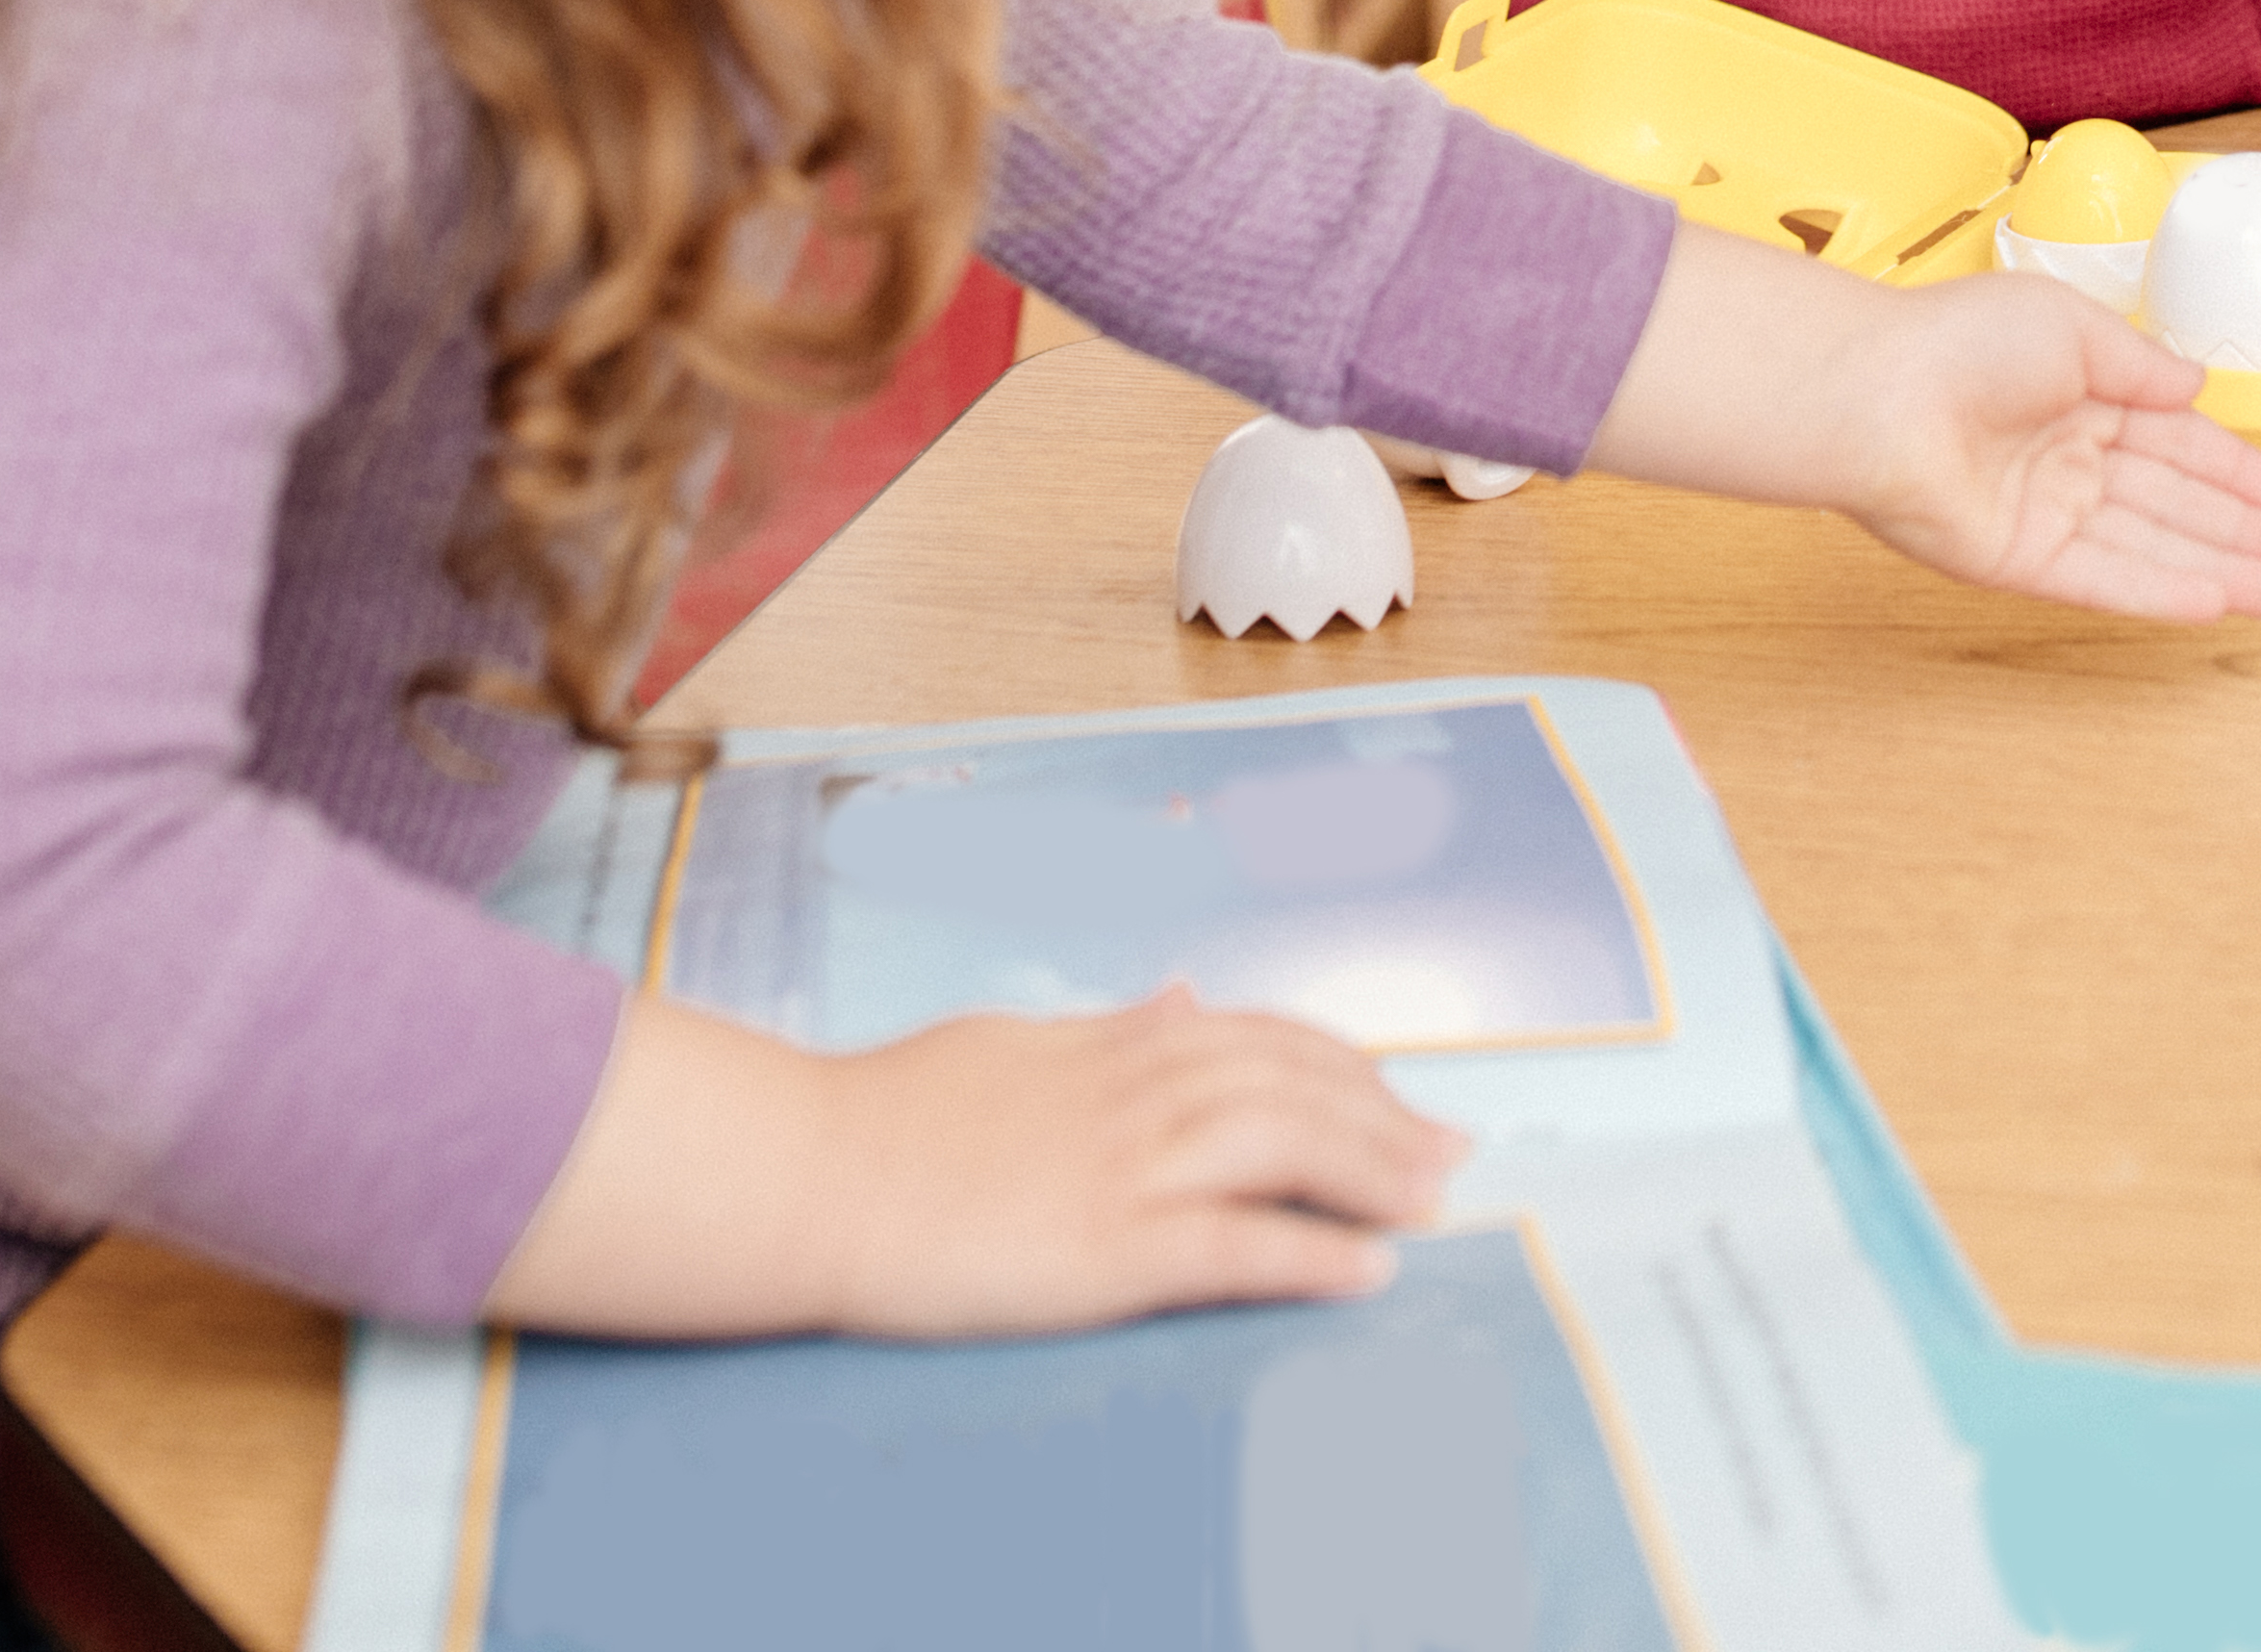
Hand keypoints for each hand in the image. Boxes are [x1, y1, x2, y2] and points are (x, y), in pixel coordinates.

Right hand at [829, 992, 1468, 1330]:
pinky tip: (1370, 1268)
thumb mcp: (1009, 1042)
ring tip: (1435, 1196)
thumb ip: (1105, 1027)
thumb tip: (1180, 993)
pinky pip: (1237, 1245)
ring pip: (1285, 1148)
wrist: (808, 1172)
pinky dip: (1313, 1252)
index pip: (1257, 1038)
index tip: (1395, 1086)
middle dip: (1384, 1114)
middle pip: (1293, 1086)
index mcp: (1111, 1044)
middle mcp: (1134, 1092)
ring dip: (1374, 1171)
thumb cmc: (887, 1114)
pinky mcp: (1106, 1244)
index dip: (1338, 1062)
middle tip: (1453, 1147)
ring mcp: (1124, 1166)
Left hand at [1831, 281, 2260, 619]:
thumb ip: (2140, 366)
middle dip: (2241, 532)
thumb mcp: (2073, 327)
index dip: (2234, 469)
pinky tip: (2215, 601)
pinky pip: (2104, 579)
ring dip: (2220, 568)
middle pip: (2172, 502)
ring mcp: (2043, 512)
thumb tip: (2195, 386)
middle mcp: (2064, 457)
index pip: (2174, 439)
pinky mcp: (2018, 560)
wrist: (1878, 394)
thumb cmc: (1959, 342)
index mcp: (2077, 392)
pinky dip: (2161, 590)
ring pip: (2150, 546)